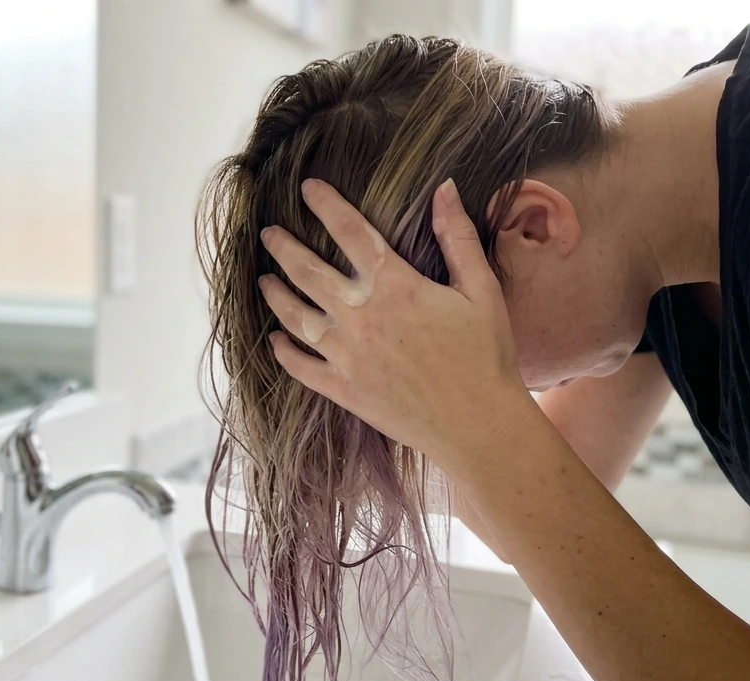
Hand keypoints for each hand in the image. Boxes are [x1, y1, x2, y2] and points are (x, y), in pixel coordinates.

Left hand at [260, 177, 528, 470]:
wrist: (478, 424)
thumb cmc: (486, 356)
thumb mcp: (481, 290)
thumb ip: (458, 237)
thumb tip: (445, 187)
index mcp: (395, 286)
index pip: (350, 231)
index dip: (326, 204)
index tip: (307, 187)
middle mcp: (362, 317)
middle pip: (308, 272)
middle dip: (284, 248)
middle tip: (268, 233)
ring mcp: (347, 356)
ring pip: (295, 317)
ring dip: (275, 295)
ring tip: (263, 279)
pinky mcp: (343, 390)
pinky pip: (300, 367)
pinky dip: (282, 352)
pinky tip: (273, 340)